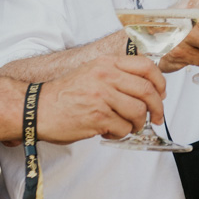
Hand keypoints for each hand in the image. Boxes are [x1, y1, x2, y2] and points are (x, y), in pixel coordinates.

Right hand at [35, 54, 166, 142]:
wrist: (37, 109)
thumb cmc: (64, 94)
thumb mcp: (91, 72)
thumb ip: (116, 76)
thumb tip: (146, 90)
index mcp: (106, 63)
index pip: (146, 67)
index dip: (160, 82)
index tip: (161, 94)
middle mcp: (106, 76)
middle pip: (147, 91)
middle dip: (157, 108)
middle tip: (156, 117)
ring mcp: (102, 96)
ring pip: (138, 112)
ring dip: (138, 124)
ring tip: (129, 127)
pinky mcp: (97, 117)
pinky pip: (124, 128)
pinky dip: (122, 134)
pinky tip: (111, 132)